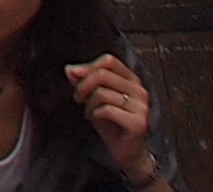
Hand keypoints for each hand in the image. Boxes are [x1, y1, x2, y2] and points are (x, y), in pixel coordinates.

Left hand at [65, 56, 158, 178]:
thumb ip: (83, 80)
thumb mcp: (93, 97)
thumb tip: (70, 69)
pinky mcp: (138, 123)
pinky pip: (107, 110)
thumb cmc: (110, 122)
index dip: (88, 66)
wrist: (125, 151)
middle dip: (83, 85)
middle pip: (102, 75)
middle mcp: (140, 91)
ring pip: (102, 92)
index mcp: (132, 80)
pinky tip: (96, 120)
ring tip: (90, 111)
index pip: (109, 61)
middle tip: (78, 98)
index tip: (75, 76)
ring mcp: (141, 107)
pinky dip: (95, 114)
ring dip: (88, 103)